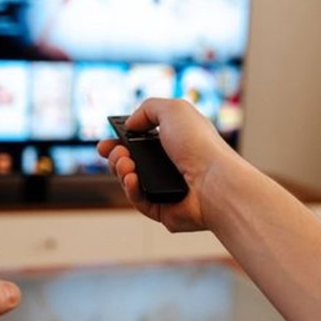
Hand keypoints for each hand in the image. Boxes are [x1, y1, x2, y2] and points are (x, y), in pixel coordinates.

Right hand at [98, 98, 238, 231]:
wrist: (214, 182)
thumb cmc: (199, 145)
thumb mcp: (174, 110)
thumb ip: (148, 109)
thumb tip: (131, 124)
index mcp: (175, 142)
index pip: (141, 141)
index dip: (120, 141)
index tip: (106, 142)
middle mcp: (171, 165)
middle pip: (130, 162)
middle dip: (116, 156)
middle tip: (117, 153)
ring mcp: (166, 189)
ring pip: (130, 181)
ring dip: (121, 170)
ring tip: (128, 165)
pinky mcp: (163, 211)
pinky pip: (139, 201)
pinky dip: (131, 189)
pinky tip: (133, 180)